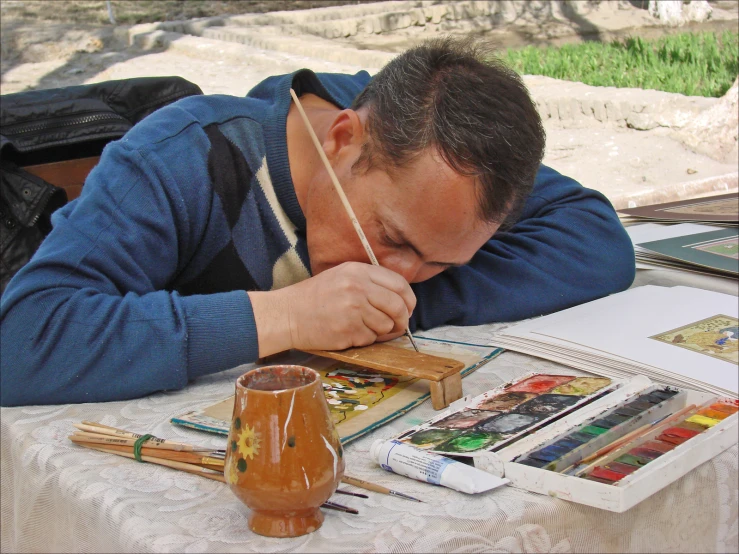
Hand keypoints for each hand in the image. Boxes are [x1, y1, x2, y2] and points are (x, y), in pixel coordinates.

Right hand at [248, 262, 415, 356]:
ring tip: (363, 327)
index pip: (398, 284)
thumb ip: (370, 282)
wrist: (287, 314)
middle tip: (399, 325)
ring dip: (381, 331)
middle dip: (403, 319)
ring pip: (386, 326)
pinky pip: (370, 339)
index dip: (409, 299)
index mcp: (358, 271)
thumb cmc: (315, 297)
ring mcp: (353, 310)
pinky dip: (365, 340)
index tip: (408, 308)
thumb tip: (402, 300)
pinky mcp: (348, 331)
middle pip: (398, 307)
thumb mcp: (342, 276)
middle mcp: (357, 288)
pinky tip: (351, 333)